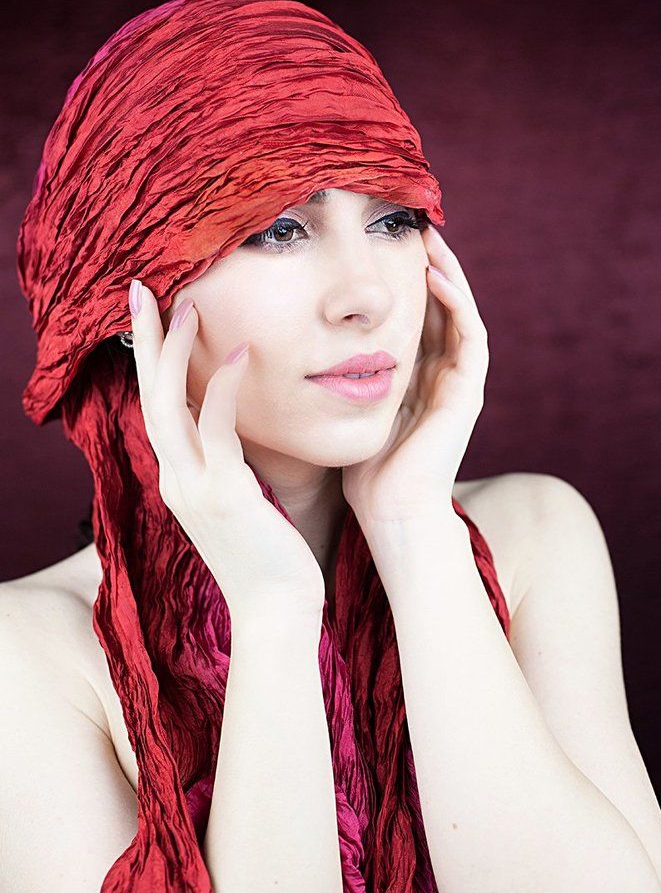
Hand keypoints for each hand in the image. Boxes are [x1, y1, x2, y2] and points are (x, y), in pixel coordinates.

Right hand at [129, 281, 325, 623]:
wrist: (277, 611)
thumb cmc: (269, 555)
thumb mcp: (240, 500)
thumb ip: (229, 463)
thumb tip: (235, 428)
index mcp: (180, 478)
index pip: (157, 407)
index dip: (151, 359)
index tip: (153, 314)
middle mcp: (176, 478)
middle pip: (149, 396)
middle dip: (145, 341)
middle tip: (142, 289)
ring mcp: (194, 487)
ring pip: (169, 406)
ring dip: (174, 352)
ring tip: (188, 304)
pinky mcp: (224, 493)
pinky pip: (216, 428)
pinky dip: (223, 387)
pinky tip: (238, 352)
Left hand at [342, 225, 488, 531]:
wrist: (392, 515)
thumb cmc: (363, 472)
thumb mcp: (343, 412)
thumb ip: (334, 380)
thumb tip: (291, 347)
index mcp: (414, 377)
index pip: (413, 315)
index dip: (400, 280)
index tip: (378, 245)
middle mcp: (440, 374)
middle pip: (438, 305)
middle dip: (426, 264)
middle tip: (407, 224)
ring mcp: (459, 382)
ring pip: (459, 311)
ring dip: (446, 272)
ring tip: (427, 235)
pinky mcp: (469, 392)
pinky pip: (471, 336)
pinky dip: (457, 304)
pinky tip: (435, 276)